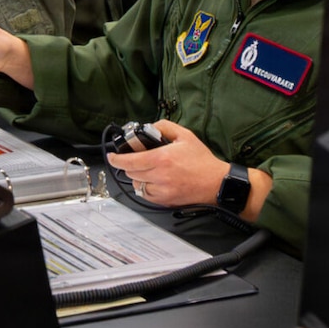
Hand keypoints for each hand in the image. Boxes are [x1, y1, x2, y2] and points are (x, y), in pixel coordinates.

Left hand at [106, 120, 229, 206]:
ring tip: (146, 171)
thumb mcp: (185, 135)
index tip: (112, 157)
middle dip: (129, 165)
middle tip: (136, 160)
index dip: (116, 159)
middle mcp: (159, 176)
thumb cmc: (202, 160)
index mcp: (161, 158)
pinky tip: (153, 181)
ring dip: (137, 178)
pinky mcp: (166, 201)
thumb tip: (148, 127)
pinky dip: (145, 188)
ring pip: (137, 185)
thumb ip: (164, 127)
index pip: (129, 161)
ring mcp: (162, 190)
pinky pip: (146, 195)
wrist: (217, 183)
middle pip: (131, 173)